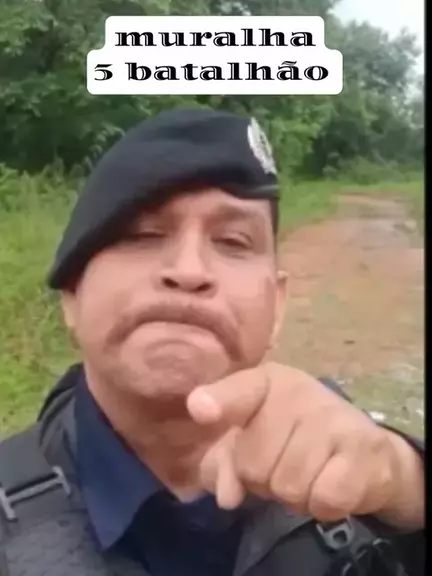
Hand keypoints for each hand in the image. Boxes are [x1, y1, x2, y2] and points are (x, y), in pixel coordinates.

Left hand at [187, 363, 423, 527]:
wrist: (362, 450)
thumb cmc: (293, 439)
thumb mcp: (250, 444)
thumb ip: (225, 465)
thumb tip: (227, 495)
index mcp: (266, 383)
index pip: (240, 391)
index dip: (219, 402)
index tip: (200, 409)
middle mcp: (299, 393)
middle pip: (254, 465)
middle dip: (264, 481)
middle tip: (284, 465)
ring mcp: (333, 418)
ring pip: (288, 487)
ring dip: (294, 496)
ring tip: (308, 474)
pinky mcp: (363, 447)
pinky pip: (323, 499)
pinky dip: (322, 505)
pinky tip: (330, 484)